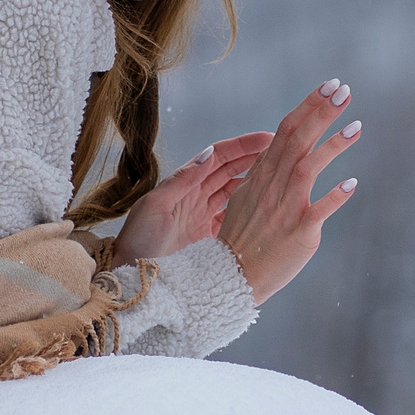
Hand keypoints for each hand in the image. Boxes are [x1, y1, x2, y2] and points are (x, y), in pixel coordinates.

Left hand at [111, 133, 272, 262]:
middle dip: (255, 158)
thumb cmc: (138, 240)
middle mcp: (195, 196)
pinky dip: (249, 210)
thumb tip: (207, 155)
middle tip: (283, 152)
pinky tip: (266, 208)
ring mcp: (203, 216)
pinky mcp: (208, 237)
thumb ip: (181, 181)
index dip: (241, 146)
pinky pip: (233, 217)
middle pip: (230, 170)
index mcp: (184, 184)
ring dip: (255, 182)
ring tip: (281, 176)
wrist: (132, 275)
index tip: (266, 139)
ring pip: (235, 192)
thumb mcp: (155, 206)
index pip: (217, 157)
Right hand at [214, 80, 359, 304]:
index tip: (328, 86)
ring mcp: (285, 208)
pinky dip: (335, 196)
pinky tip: (353, 183)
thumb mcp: (247, 197)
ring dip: (332, 145)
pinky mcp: (299, 232)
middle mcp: (273, 186)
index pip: (285, 130)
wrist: (230, 276)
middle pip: (296, 140)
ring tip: (357, 125)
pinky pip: (319, 210)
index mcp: (262, 175)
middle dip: (320, 112)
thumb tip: (282, 151)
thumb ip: (267, 174)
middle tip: (344, 89)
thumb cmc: (242, 238)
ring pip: (307, 167)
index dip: (307, 106)